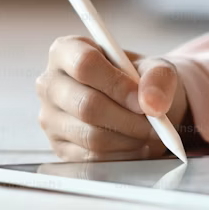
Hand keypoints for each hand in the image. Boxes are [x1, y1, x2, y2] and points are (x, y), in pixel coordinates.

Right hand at [36, 35, 188, 161]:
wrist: (138, 104)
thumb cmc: (140, 80)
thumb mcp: (155, 68)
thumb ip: (158, 78)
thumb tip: (152, 103)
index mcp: (66, 51)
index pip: (84, 64)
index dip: (117, 85)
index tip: (143, 101)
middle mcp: (50, 83)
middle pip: (86, 105)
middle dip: (128, 119)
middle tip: (155, 124)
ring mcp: (50, 118)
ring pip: (91, 136)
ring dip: (128, 139)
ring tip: (148, 133)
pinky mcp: (59, 148)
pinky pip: (92, 158)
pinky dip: (122, 155)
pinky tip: (135, 145)